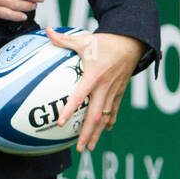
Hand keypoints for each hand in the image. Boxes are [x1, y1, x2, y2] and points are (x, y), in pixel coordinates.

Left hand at [45, 28, 144, 151]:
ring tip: (89, 147)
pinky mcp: (120, 91)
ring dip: (97, 133)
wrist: (132, 42)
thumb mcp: (84, 39)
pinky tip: (104, 131)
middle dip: (87, 133)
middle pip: (96, 115)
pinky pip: (114, 110)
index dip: (70, 110)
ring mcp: (114, 91)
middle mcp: (105, 87)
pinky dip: (109, 121)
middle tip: (79, 148)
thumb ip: (64, 39)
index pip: (80, 96)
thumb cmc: (105, 41)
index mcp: (94, 76)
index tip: (60, 122)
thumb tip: (47, 30)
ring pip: (105, 117)